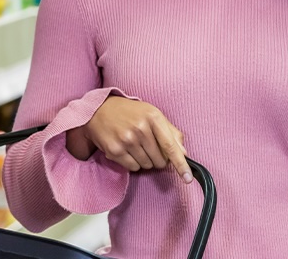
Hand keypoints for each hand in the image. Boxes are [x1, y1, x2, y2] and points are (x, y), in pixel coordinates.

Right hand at [66, 96, 192, 183]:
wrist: (99, 109)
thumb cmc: (129, 112)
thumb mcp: (152, 114)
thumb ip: (170, 132)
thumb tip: (184, 153)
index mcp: (153, 117)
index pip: (171, 146)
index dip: (181, 164)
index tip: (188, 177)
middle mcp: (140, 128)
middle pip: (160, 160)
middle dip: (159, 158)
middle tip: (149, 147)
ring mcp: (126, 140)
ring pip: (147, 165)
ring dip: (145, 160)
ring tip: (136, 146)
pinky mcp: (115, 150)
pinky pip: (133, 168)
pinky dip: (133, 163)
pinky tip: (127, 150)